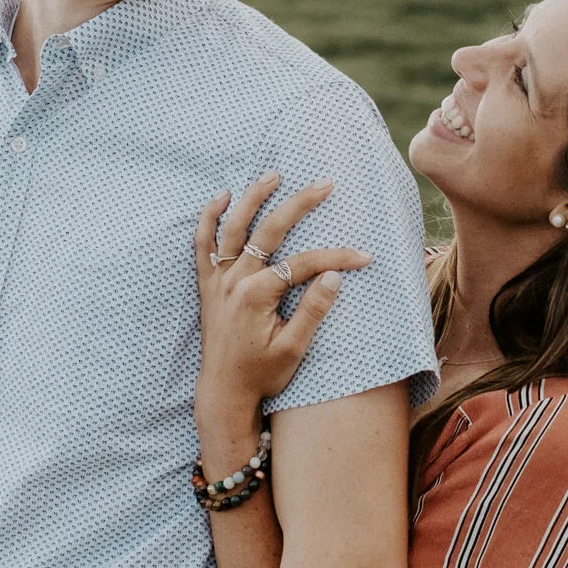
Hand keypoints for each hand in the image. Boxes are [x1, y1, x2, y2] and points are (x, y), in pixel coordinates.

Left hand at [193, 174, 370, 440]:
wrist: (223, 392)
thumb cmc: (261, 374)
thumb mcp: (293, 349)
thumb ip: (312, 311)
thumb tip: (334, 276)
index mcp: (258, 295)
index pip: (304, 264)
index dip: (337, 257)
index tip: (365, 256)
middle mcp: (235, 280)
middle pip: (269, 230)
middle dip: (299, 204)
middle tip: (324, 184)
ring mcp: (218, 280)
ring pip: (233, 227)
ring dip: (253, 198)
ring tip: (273, 175)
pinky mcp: (208, 285)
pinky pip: (202, 244)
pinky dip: (209, 219)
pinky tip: (222, 197)